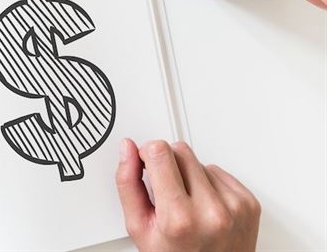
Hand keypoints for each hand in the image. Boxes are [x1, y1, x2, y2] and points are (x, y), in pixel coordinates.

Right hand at [116, 139, 260, 251]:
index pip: (159, 152)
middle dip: (167, 164)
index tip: (144, 164)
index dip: (146, 154)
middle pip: (180, 151)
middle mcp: (211, 210)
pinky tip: (203, 205)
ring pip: (200, 161)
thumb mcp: (139, 227)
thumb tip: (128, 150)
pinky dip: (209, 184)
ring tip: (186, 203)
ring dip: (189, 176)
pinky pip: (220, 172)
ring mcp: (234, 206)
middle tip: (165, 192)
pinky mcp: (249, 203)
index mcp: (179, 218)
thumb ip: (128, 183)